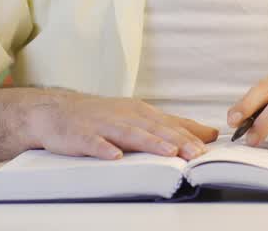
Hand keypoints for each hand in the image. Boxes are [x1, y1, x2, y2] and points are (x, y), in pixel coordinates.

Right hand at [26, 91, 218, 160]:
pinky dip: (104, 149)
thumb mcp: (139, 117)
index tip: (210, 146)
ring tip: (168, 152)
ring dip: (150, 143)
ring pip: (130, 134)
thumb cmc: (103, 117)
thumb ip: (172, 126)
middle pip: (155, 129)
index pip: (169, 124)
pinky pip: (94, 143)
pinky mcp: (82, 136)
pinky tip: (114, 156)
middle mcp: (125, 116)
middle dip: (177, 141)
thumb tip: (209, 134)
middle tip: (197, 152)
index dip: (190, 135)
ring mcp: (103, 125)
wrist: (57, 111)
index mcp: (140, 113)